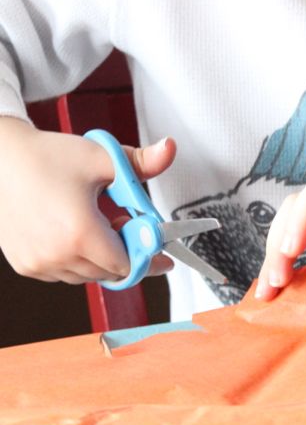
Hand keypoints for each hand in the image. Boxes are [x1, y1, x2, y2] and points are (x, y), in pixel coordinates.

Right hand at [0, 118, 175, 284]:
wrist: (0, 159)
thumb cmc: (47, 157)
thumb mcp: (102, 157)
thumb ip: (142, 162)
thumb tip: (170, 149)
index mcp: (80, 233)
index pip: (127, 265)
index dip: (145, 254)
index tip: (158, 248)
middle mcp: (57, 255)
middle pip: (109, 272)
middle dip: (124, 251)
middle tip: (123, 221)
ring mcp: (38, 264)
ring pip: (86, 275)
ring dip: (100, 257)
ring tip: (95, 222)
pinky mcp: (25, 265)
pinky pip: (63, 273)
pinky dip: (76, 259)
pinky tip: (73, 231)